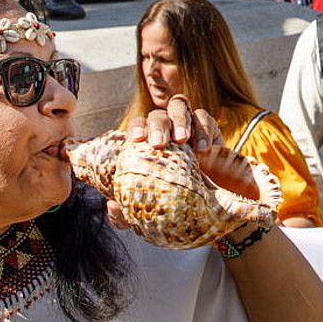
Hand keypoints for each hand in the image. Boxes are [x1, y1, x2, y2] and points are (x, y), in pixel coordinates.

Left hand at [125, 97, 258, 198]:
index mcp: (149, 144)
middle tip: (159, 143)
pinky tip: (203, 149)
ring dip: (179, 120)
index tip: (136, 140)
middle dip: (157, 126)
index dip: (137, 128)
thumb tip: (112, 205)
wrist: (210, 206)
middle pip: (157, 115)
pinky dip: (203, 129)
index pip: (139, 125)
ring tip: (182, 140)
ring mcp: (188, 127)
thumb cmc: (175, 202)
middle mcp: (167, 131)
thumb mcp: (149, 211)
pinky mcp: (209, 129)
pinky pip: (204, 118)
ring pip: (179, 106)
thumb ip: (125, 214)